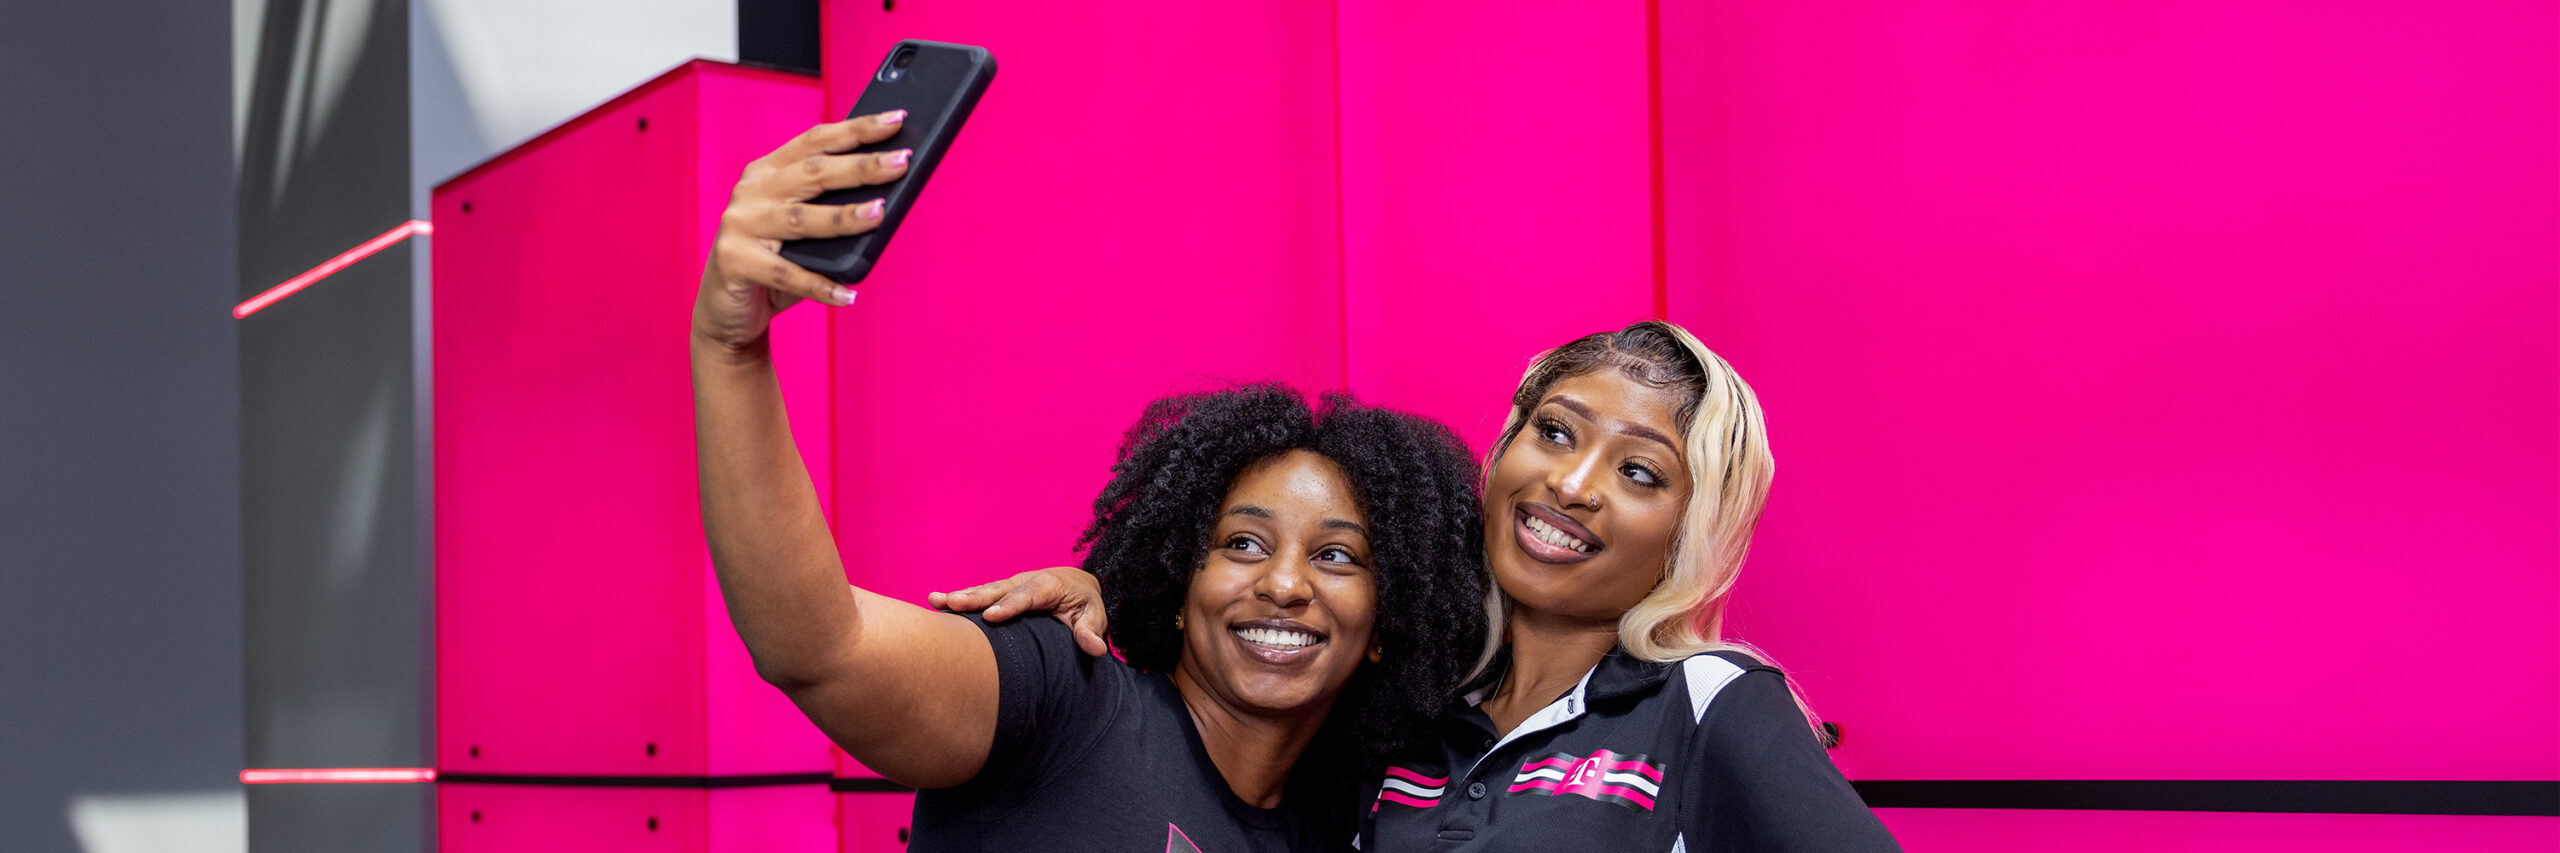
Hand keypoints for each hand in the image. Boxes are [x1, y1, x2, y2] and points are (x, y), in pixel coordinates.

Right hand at [692, 111, 912, 350]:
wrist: (726, 310)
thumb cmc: (772, 261)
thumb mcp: (800, 227)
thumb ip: (829, 208)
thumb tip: (888, 202)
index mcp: (767, 172)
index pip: (816, 141)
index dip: (857, 129)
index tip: (896, 119)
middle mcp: (751, 192)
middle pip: (813, 173)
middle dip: (861, 166)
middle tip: (901, 161)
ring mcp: (740, 225)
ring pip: (801, 219)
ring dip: (843, 217)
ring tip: (880, 213)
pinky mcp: (734, 262)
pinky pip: (786, 275)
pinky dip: (820, 285)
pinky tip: (848, 295)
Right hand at [930, 567, 1110, 656]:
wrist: (1076, 585)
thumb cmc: (1084, 605)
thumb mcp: (1094, 616)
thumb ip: (1091, 631)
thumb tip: (1097, 649)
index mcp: (1049, 586)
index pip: (1028, 595)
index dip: (1010, 605)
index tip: (991, 617)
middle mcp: (1025, 581)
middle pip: (999, 589)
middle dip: (975, 597)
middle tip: (952, 603)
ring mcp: (1010, 585)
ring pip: (984, 590)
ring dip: (960, 596)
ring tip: (935, 601)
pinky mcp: (1000, 592)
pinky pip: (979, 595)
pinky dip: (959, 599)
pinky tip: (935, 603)